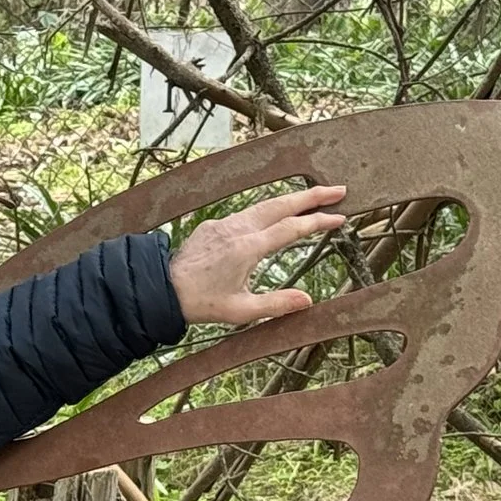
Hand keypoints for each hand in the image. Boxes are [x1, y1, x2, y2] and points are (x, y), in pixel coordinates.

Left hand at [167, 183, 348, 325]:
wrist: (161, 289)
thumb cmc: (201, 303)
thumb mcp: (241, 311)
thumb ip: (276, 304)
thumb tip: (308, 301)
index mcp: (249, 248)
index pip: (292, 228)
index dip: (318, 221)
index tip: (339, 218)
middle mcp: (238, 229)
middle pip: (282, 204)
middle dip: (312, 195)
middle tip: (339, 190)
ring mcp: (224, 224)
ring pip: (264, 205)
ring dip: (291, 199)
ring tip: (314, 196)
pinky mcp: (213, 226)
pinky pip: (246, 213)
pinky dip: (268, 209)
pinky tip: (275, 213)